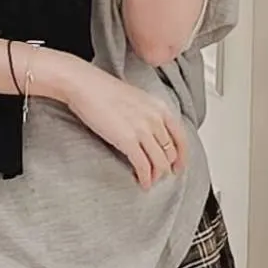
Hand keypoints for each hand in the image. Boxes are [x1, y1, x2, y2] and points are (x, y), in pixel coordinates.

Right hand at [60, 60, 188, 189]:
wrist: (85, 85)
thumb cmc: (103, 89)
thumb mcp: (136, 98)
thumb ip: (147, 114)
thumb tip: (149, 131)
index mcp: (160, 107)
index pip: (181, 137)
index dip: (181, 156)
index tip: (178, 166)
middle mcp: (156, 119)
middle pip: (170, 152)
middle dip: (166, 167)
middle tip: (159, 175)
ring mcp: (143, 130)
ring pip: (159, 162)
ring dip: (156, 176)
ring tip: (149, 181)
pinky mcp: (128, 141)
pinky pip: (143, 166)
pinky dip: (145, 178)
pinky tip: (142, 183)